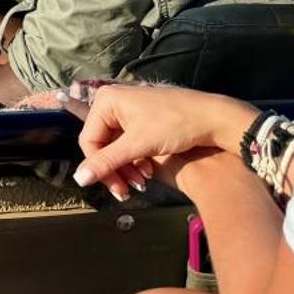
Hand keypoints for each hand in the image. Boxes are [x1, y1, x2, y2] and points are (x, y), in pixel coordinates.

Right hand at [71, 83, 257, 200]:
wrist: (214, 118)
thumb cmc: (174, 125)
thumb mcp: (138, 145)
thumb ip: (107, 162)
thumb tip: (78, 179)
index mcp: (106, 101)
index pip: (89, 140)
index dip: (99, 167)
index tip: (117, 189)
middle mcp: (113, 103)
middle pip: (102, 144)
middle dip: (116, 169)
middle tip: (128, 191)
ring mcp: (128, 111)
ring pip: (116, 147)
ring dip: (127, 168)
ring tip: (143, 182)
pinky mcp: (142, 120)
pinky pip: (129, 143)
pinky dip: (136, 160)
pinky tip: (149, 171)